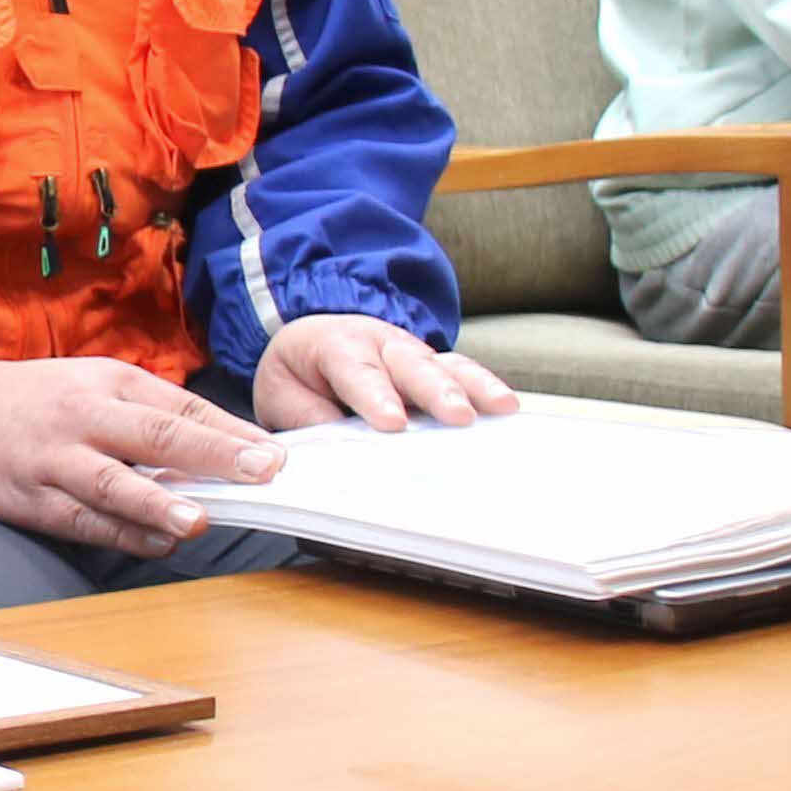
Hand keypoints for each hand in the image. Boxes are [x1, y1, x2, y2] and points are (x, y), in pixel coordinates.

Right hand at [0, 354, 281, 556]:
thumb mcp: (96, 385)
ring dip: (158, 502)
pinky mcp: (30, 496)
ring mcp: (55, 458)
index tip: (277, 455)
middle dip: (212, 455)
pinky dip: (121, 533)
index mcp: (111, 384)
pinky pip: (81, 519)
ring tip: (198, 519)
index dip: (231, 432)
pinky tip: (156, 542)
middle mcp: (86, 416)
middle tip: (260, 472)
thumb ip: (153, 416)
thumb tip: (225, 451)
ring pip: (112, 483)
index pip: (181, 407)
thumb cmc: (40, 400)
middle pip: (155, 435)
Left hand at [251, 313, 517, 432]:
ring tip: (500, 408)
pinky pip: (464, 374)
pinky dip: (486, 390)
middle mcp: (381, 344)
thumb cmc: (300, 372)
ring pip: (446, 365)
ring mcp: (413, 353)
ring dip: (474, 386)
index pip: (357, 371)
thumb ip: (306, 418)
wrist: (311, 340)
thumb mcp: (282, 393)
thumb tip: (330, 450)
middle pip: (412, 365)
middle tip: (458, 416)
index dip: (375, 396)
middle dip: (437, 390)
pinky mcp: (435, 368)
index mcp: (337, 345)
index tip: (393, 424)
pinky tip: (508, 409)